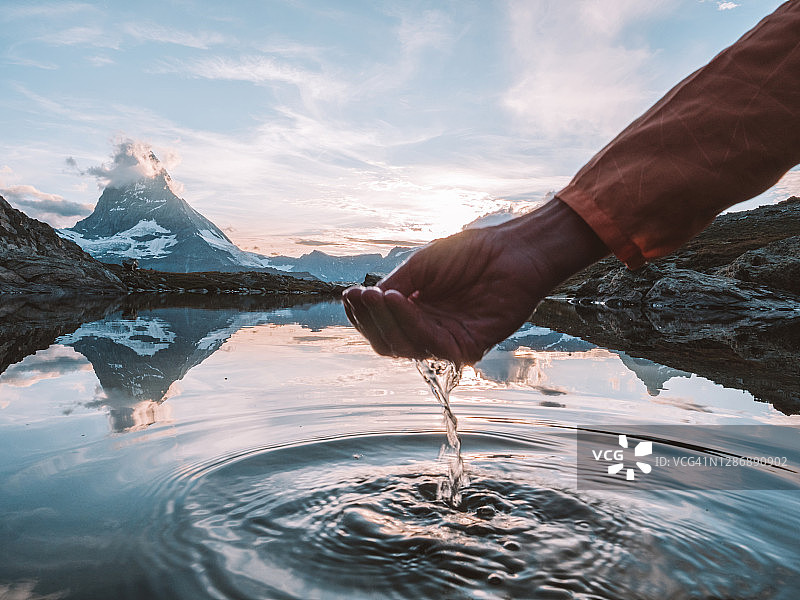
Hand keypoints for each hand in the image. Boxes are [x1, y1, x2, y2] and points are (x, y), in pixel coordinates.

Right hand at [342, 199, 608, 365]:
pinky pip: (433, 345)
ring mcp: (448, 341)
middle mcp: (429, 331)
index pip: (380, 326)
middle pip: (387, 342)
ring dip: (388, 320)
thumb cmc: (470, 254)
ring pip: (405, 347)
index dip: (362, 315)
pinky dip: (412, 324)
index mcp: (416, 313)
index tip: (349, 295)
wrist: (513, 250)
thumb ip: (393, 287)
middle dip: (370, 320)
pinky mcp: (469, 348)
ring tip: (380, 295)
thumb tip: (360, 300)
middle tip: (363, 296)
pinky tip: (401, 300)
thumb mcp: (420, 266)